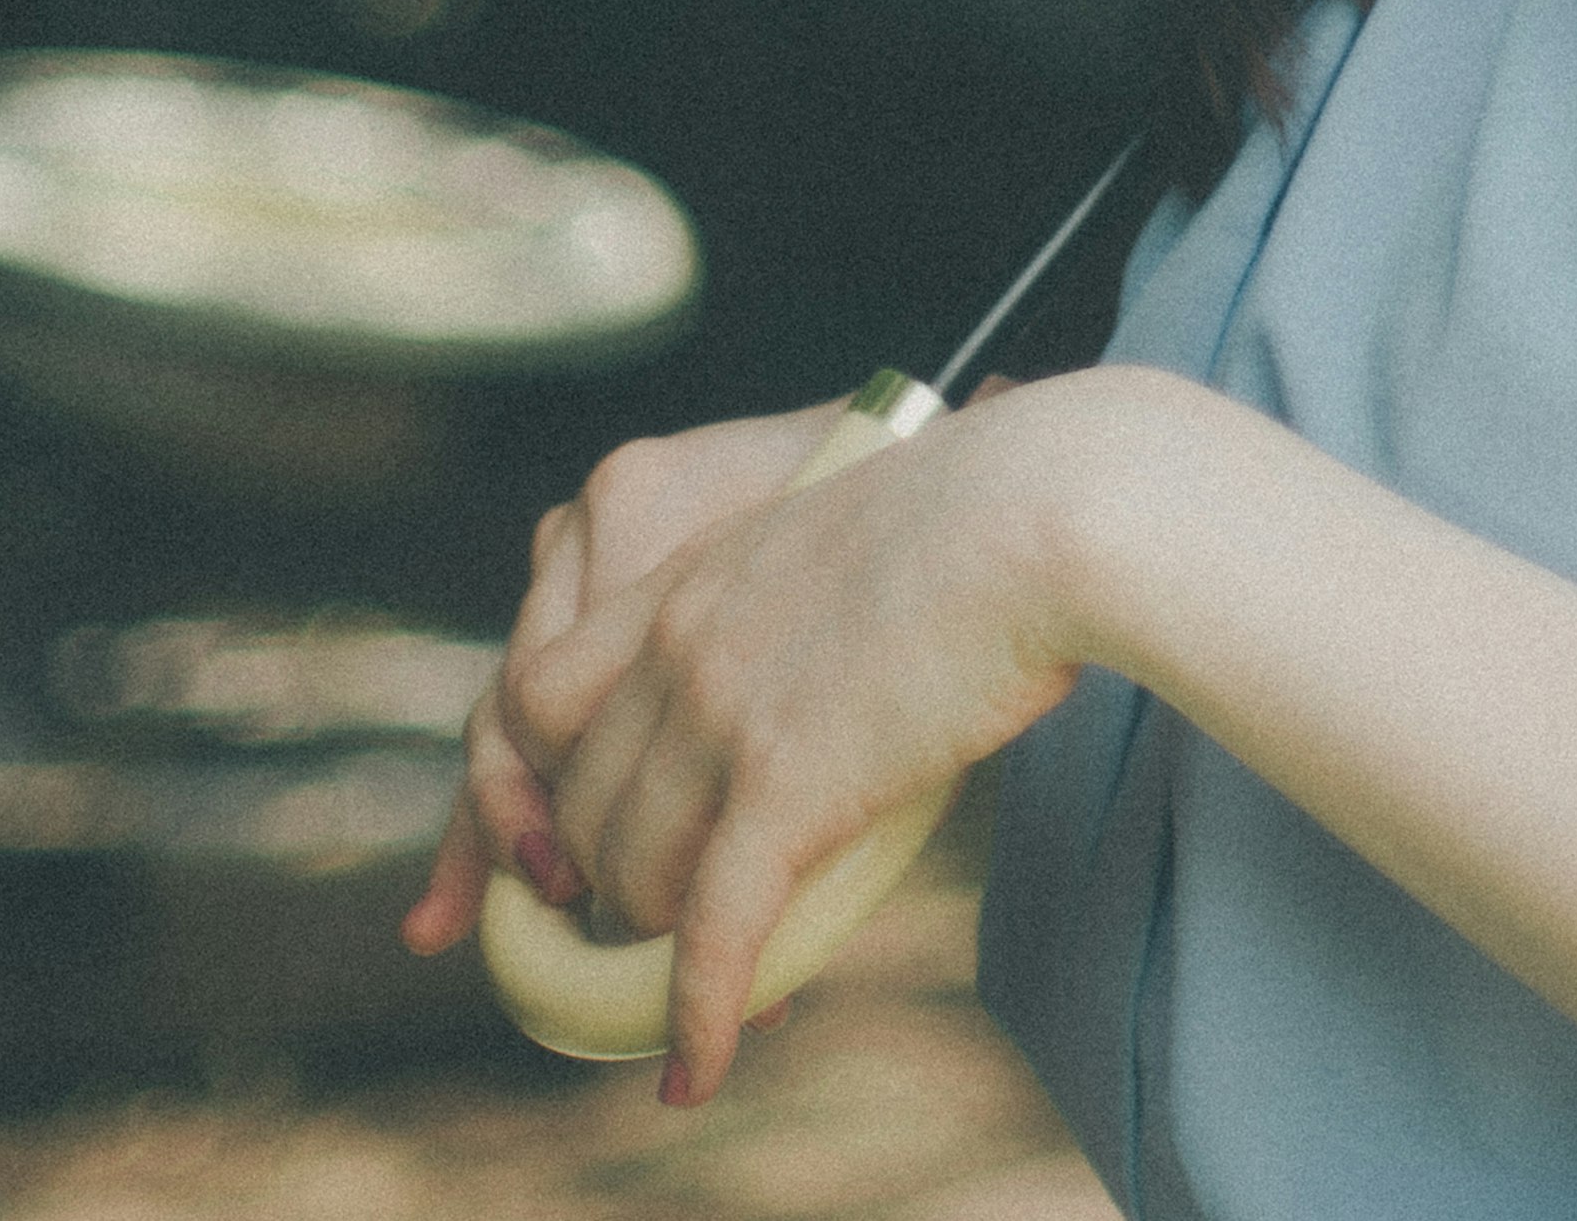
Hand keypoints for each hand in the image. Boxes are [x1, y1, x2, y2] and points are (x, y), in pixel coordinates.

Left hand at [469, 380, 1123, 1098]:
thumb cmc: (984, 514)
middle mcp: (678, 644)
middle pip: (575, 807)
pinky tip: (695, 1066)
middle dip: (603, 885)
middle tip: (657, 927)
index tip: (567, 844)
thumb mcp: (841, 535)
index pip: (536, 698)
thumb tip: (810, 679)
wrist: (1039, 510)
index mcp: (688, 577)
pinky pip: (710, 933)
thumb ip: (792, 604)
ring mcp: (721, 713)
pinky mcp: (784, 786)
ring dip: (656, 948)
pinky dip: (696, 1015)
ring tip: (699, 984)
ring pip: (629, 878)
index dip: (538, 786)